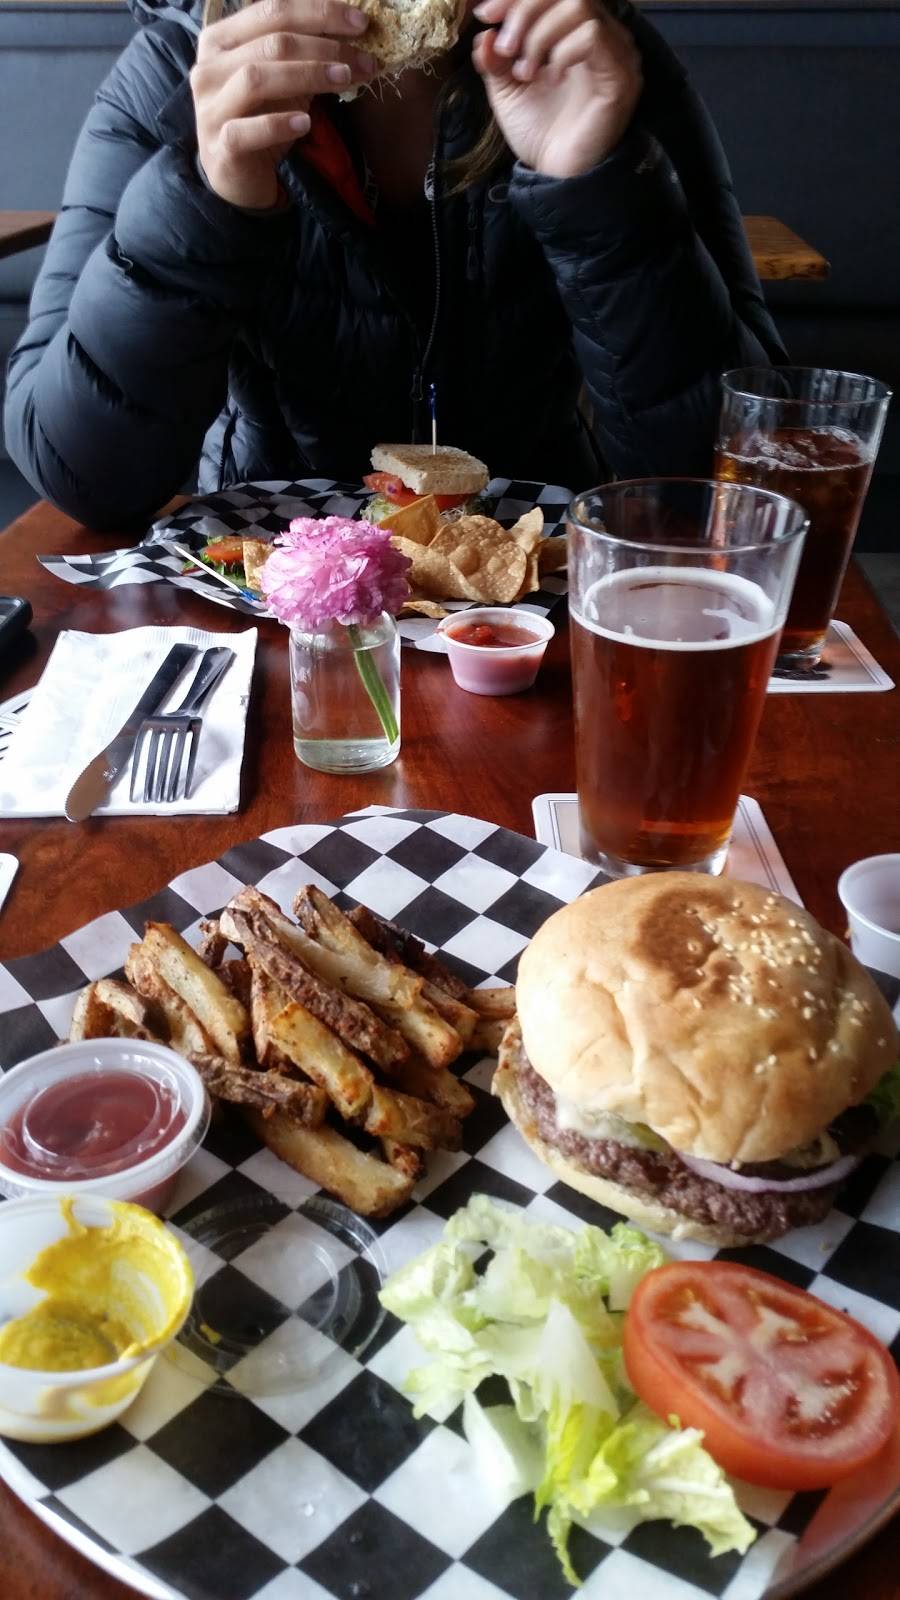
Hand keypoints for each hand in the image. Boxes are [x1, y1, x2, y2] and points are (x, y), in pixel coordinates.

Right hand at [192, 0, 375, 209]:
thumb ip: (305, 55)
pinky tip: (305, 124)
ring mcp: (210, 108)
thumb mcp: (283, 81)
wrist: (235, 176)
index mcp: (221, 40)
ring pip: (257, 79)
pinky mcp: (220, 147)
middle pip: (270, 43)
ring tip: (344, 80)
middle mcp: (209, 68)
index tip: (360, 23)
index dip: (318, 12)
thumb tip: (353, 31)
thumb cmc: (260, 120)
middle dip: (324, 47)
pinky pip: (247, 130)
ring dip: (307, 76)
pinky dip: (278, 124)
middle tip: (363, 58)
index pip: (272, 11)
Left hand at [471, 0, 641, 179]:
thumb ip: (495, 59)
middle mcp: (599, 34)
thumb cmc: (540, 133)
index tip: (485, 14)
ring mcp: (614, 52)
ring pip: (579, 7)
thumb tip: (483, 32)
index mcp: (573, 31)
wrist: (558, 175)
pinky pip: (593, 36)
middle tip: (505, 47)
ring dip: (540, 33)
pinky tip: (550, 77)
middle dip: (524, 11)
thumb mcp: (507, 90)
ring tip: (525, 70)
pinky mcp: (620, 76)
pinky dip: (562, 51)